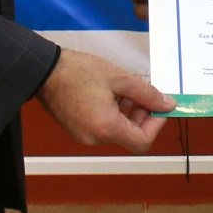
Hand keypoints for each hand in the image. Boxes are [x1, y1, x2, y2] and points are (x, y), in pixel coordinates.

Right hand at [36, 47, 171, 153]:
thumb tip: (168, 105)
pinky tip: (113, 92)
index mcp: (106, 129)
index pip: (142, 141)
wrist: (45, 70)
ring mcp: (84, 136)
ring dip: (129, 111)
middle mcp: (95, 139)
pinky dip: (114, 112)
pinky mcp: (78, 129)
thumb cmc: (80, 72)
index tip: (159, 105)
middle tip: (143, 90)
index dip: (156, 124)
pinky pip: (104, 126)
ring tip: (128, 86)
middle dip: (142, 113)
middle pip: (130, 135)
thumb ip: (147, 94)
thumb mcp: (120, 78)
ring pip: (118, 130)